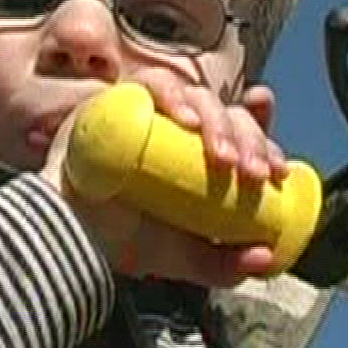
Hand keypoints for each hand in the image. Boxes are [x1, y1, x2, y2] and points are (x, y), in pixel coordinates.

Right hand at [40, 74, 288, 288]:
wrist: (66, 236)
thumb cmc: (118, 240)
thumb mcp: (180, 255)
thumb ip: (221, 263)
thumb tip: (266, 258)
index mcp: (192, 157)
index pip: (237, 133)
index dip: (262, 137)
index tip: (280, 168)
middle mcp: (174, 130)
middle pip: (226, 114)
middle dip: (249, 141)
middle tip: (254, 175)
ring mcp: (148, 111)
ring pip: (197, 95)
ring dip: (219, 123)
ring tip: (221, 158)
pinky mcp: (119, 99)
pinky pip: (153, 84)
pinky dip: (175, 97)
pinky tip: (187, 121)